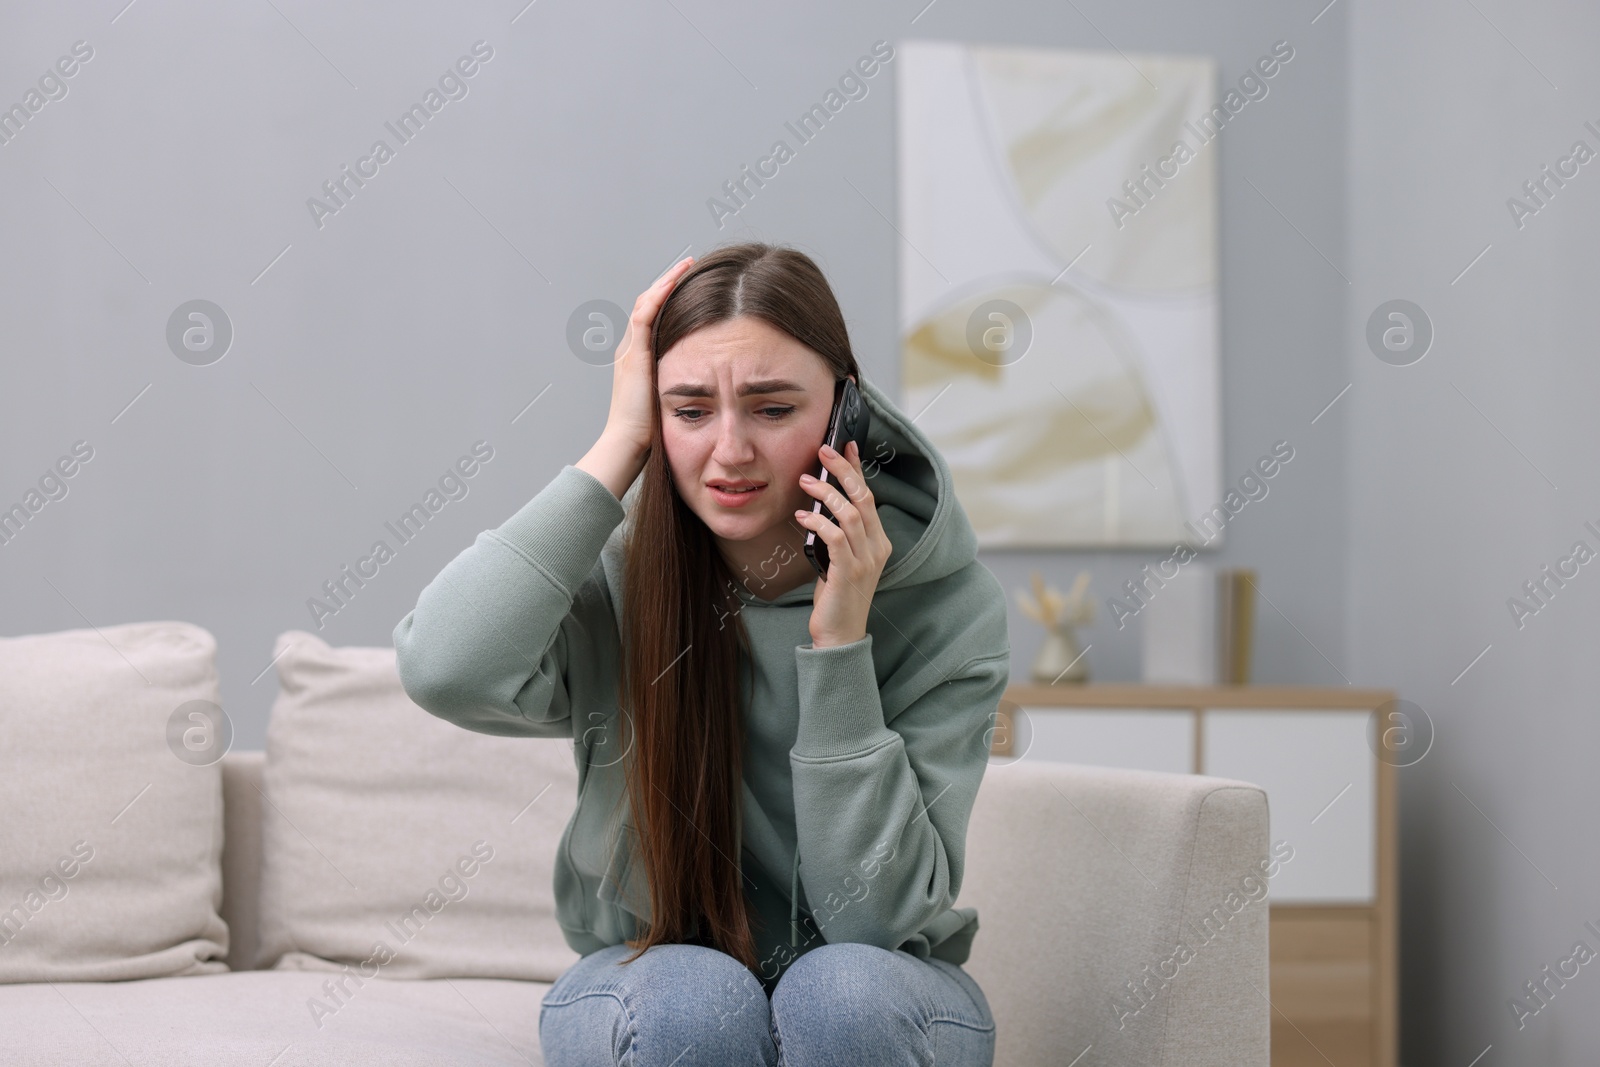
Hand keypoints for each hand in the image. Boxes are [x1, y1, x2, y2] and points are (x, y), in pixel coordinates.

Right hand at [605, 256, 695, 455]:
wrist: (629, 444)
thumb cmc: (650, 431)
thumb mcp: (669, 398)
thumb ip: (682, 384)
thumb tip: (708, 379)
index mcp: (638, 358)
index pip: (652, 316)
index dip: (669, 296)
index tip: (690, 283)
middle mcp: (631, 348)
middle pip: (648, 303)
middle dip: (668, 282)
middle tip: (689, 265)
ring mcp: (630, 349)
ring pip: (646, 303)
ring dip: (666, 282)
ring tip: (686, 265)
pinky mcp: (634, 354)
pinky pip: (645, 315)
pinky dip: (659, 296)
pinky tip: (675, 282)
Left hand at [793, 439, 892, 647]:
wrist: (840, 634)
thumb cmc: (837, 596)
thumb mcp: (840, 560)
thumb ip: (838, 536)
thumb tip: (819, 507)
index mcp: (879, 541)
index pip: (869, 497)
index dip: (857, 470)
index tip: (845, 446)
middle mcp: (878, 547)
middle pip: (863, 498)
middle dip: (843, 470)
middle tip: (823, 451)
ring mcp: (866, 559)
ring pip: (850, 513)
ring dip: (826, 493)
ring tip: (804, 482)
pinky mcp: (849, 571)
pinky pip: (835, 537)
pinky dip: (818, 521)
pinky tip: (802, 515)